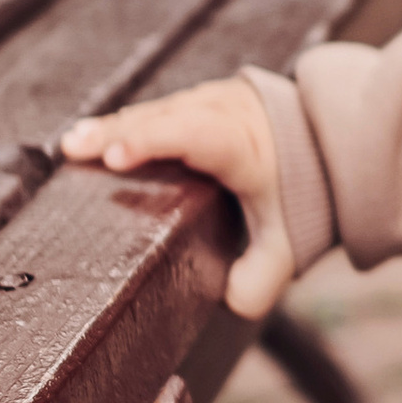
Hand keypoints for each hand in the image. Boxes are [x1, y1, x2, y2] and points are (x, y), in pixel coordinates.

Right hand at [60, 76, 292, 319]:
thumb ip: (262, 277)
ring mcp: (211, 101)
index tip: (115, 158)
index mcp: (243, 144)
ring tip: (74, 145)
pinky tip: (95, 135)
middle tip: (75, 150)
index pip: (194, 136)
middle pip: (163, 118)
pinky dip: (127, 123)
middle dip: (118, 134)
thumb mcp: (288, 240)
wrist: (326, 140)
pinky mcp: (199, 100)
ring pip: (156, 110)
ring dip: (114, 127)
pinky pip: (158, 109)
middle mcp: (225, 114)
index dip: (152, 142)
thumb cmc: (300, 189)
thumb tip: (234, 302)